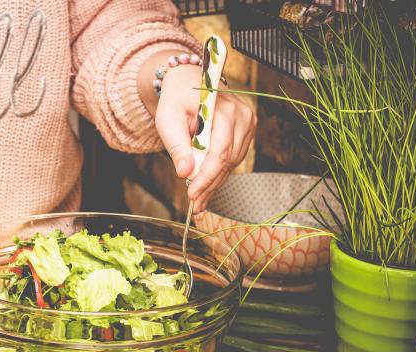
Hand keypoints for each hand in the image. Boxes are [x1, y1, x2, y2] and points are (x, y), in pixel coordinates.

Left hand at [155, 63, 255, 211]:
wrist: (188, 84)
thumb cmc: (177, 100)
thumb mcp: (168, 120)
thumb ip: (177, 145)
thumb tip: (184, 172)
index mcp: (223, 108)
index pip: (219, 151)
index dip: (206, 176)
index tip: (192, 194)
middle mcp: (242, 115)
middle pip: (227, 160)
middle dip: (209, 184)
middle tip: (195, 203)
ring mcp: (247, 123)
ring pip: (232, 163)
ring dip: (215, 182)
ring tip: (199, 198)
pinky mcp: (246, 131)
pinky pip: (234, 158)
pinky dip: (219, 173)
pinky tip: (207, 185)